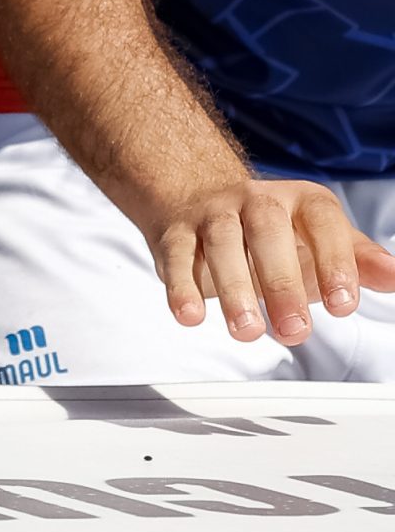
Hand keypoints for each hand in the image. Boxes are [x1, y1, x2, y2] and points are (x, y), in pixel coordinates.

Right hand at [138, 175, 394, 343]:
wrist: (199, 200)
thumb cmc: (271, 234)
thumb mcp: (320, 243)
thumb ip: (357, 261)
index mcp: (300, 202)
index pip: (323, 223)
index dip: (335, 262)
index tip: (343, 306)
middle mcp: (255, 200)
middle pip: (267, 232)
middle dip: (281, 284)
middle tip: (294, 331)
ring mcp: (212, 213)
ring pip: (221, 242)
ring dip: (233, 288)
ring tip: (246, 331)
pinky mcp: (174, 232)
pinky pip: (176, 255)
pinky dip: (180, 287)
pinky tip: (190, 315)